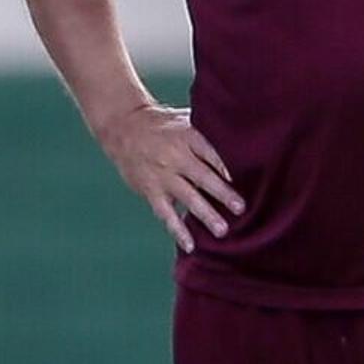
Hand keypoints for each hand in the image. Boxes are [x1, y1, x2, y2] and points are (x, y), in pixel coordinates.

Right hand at [100, 101, 244, 251]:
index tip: (237, 180)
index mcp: (187, 136)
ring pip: (186, 197)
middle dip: (222, 194)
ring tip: (222, 230)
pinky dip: (178, 229)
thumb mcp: (185, 119)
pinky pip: (166, 213)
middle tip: (240, 208)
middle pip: (202, 176)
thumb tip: (239, 145)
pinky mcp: (150, 190)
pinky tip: (190, 244)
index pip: (210, 152)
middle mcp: (175, 156)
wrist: (122, 127)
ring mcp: (162, 176)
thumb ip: (208, 132)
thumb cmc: (161, 125)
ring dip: (205, 214)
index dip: (224, 167)